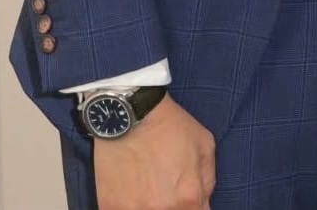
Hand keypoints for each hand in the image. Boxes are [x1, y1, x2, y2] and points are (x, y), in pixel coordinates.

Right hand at [92, 95, 215, 209]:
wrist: (130, 115)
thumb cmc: (168, 127)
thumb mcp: (205, 146)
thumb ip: (207, 181)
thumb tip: (202, 201)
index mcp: (189, 197)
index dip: (194, 207)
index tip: (188, 200)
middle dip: (175, 207)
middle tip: (166, 190)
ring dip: (151, 207)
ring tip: (148, 189)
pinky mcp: (109, 208)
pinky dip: (129, 206)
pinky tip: (131, 191)